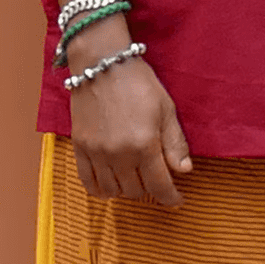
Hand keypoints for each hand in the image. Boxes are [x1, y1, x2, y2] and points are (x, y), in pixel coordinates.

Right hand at [66, 27, 190, 208]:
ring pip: (112, 191)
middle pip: (136, 191)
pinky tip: (110, 185)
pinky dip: (100, 189)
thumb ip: (175, 143)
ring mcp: (96, 152)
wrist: (101, 63)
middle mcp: (118, 153)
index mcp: (144, 145)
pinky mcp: (80, 146)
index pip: (159, 186)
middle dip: (150, 190)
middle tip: (156, 179)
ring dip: (126, 190)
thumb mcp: (166, 109)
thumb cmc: (139, 83)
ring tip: (134, 179)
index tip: (176, 200)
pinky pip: (87, 181)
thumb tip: (185, 170)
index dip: (170, 197)